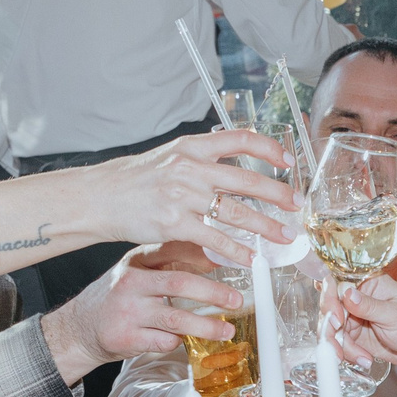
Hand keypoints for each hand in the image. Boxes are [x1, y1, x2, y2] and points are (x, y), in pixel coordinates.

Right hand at [42, 242, 240, 382]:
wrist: (78, 328)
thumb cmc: (117, 297)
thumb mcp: (136, 270)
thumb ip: (167, 263)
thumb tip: (215, 258)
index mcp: (136, 261)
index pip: (173, 250)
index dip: (204, 255)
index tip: (231, 261)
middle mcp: (130, 283)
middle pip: (179, 284)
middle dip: (213, 293)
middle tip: (236, 300)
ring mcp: (128, 312)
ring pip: (176, 319)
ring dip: (206, 326)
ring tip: (227, 330)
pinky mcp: (126, 339)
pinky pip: (164, 341)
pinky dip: (179, 341)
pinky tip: (185, 340)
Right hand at [95, 129, 302, 265]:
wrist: (99, 197)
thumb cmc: (134, 180)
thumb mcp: (168, 156)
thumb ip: (201, 160)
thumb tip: (234, 169)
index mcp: (192, 147)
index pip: (240, 139)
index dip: (268, 148)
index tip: (286, 161)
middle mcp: (190, 168)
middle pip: (247, 180)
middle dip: (278, 194)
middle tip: (297, 204)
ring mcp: (183, 195)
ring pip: (236, 212)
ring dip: (265, 226)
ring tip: (283, 236)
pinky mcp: (174, 223)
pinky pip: (215, 238)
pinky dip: (236, 250)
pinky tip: (250, 258)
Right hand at [324, 273, 396, 366]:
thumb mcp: (395, 315)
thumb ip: (369, 306)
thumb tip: (347, 294)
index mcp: (368, 284)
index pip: (338, 284)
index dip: (330, 300)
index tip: (336, 319)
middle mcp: (356, 298)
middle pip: (328, 308)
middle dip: (330, 330)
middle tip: (340, 347)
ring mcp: (353, 317)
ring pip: (330, 329)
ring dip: (340, 347)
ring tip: (362, 358)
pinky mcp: (352, 335)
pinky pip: (339, 344)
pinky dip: (348, 354)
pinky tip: (365, 359)